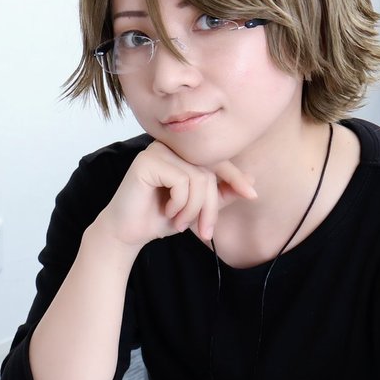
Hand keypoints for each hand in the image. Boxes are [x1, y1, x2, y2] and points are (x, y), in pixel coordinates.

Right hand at [92, 141, 256, 249]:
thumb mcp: (197, 207)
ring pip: (198, 178)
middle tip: (204, 231)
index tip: (252, 195)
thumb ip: (220, 193)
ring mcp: (157, 151)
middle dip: (210, 207)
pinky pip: (182, 182)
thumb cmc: (159, 217)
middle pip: (209, 173)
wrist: (127, 232)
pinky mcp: (147, 161)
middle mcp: (169, 146)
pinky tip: (167, 212)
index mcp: (181, 153)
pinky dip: (180, 204)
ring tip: (179, 222)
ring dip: (193, 209)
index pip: (216, 160)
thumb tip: (251, 180)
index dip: (235, 177)